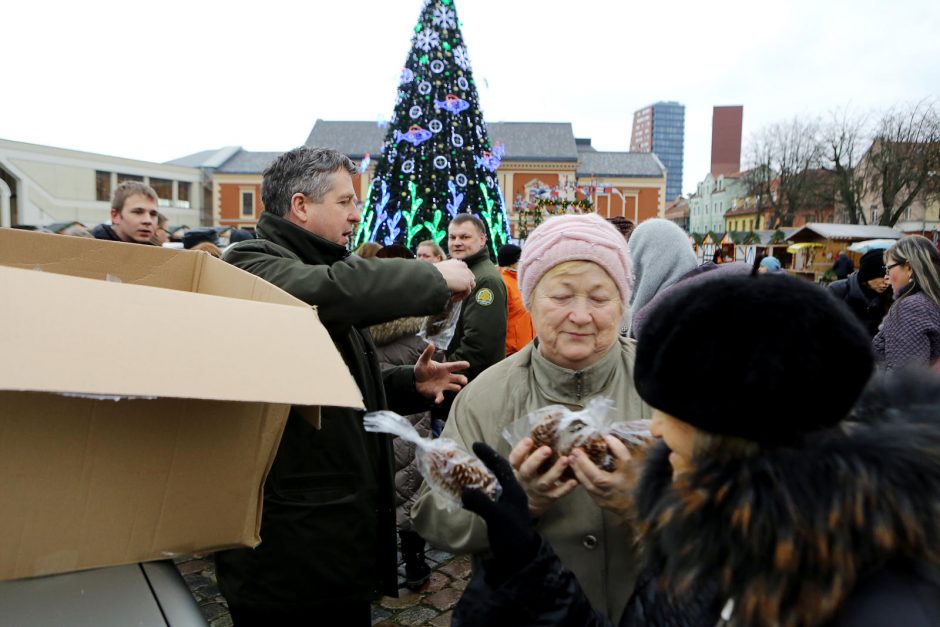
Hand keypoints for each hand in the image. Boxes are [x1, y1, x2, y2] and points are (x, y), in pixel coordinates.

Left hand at [414, 343, 468, 403]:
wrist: (415, 381)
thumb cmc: (422, 369)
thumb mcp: (423, 361)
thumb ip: (427, 354)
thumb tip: (431, 344)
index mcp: (444, 368)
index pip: (454, 366)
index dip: (461, 365)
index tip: (467, 364)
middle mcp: (446, 377)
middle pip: (458, 378)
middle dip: (462, 379)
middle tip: (464, 380)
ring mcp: (443, 386)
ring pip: (454, 387)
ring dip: (456, 388)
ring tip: (457, 388)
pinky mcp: (437, 393)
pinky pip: (441, 397)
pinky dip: (440, 399)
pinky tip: (437, 400)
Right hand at [435, 259, 475, 293]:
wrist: (436, 276)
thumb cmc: (434, 274)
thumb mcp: (442, 271)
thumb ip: (448, 274)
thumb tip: (447, 280)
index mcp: (457, 263)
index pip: (465, 271)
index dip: (461, 279)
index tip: (454, 286)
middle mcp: (464, 267)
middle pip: (470, 278)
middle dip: (464, 285)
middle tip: (455, 292)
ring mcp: (467, 275)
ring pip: (470, 285)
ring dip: (462, 292)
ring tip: (453, 296)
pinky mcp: (467, 283)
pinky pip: (467, 292)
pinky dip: (460, 296)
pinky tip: (452, 298)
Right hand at [462, 442, 539, 573]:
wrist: (520, 560)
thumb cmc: (513, 536)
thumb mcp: (497, 517)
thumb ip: (481, 502)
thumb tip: (463, 491)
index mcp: (514, 490)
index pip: (502, 466)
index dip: (489, 454)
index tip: (475, 445)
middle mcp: (511, 494)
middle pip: (497, 473)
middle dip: (483, 464)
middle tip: (467, 457)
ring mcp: (505, 505)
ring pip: (491, 485)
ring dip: (478, 478)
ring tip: (463, 473)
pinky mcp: (499, 515)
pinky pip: (486, 498)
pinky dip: (476, 493)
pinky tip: (465, 495)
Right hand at [509, 437, 577, 517]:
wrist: (529, 498)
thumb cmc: (530, 472)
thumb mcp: (525, 461)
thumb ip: (532, 448)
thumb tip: (545, 426)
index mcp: (519, 467)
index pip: (515, 458)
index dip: (521, 450)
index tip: (529, 440)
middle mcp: (526, 478)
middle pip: (528, 470)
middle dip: (537, 459)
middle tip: (547, 449)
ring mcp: (537, 488)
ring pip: (545, 481)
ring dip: (556, 471)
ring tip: (565, 460)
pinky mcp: (549, 497)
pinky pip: (558, 493)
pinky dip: (566, 488)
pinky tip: (574, 481)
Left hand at [568, 435, 636, 519]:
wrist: (645, 507)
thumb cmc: (640, 483)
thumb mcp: (633, 464)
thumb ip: (620, 451)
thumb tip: (607, 438)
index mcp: (614, 485)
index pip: (595, 474)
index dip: (584, 463)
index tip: (577, 450)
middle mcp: (606, 494)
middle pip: (587, 481)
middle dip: (578, 467)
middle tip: (571, 455)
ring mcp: (603, 501)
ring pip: (587, 487)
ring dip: (579, 474)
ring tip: (573, 462)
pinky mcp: (603, 504)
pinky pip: (590, 492)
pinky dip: (584, 482)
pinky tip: (582, 474)